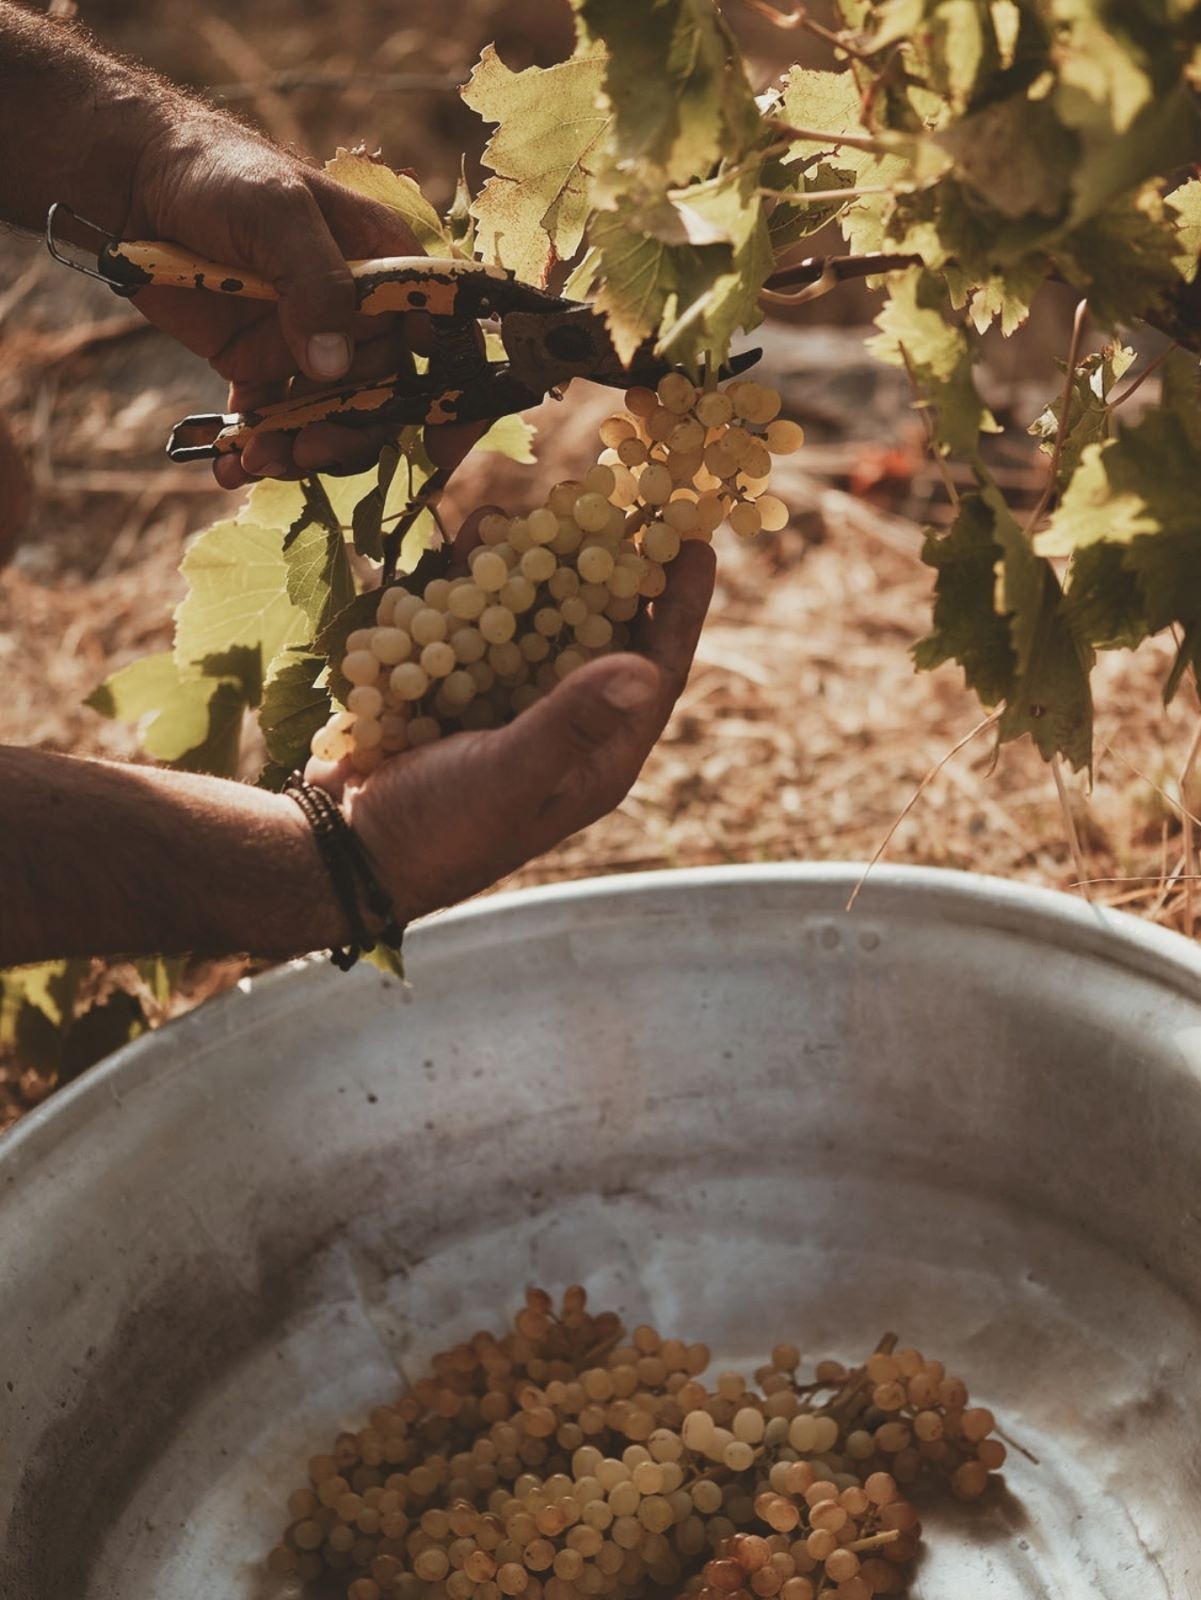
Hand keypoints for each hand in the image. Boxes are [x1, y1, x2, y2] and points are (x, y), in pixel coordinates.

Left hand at [123, 116, 477, 486]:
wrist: (132, 181)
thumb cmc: (218, 174)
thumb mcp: (276, 213)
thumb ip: (315, 284)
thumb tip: (335, 368)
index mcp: (384, 267)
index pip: (441, 337)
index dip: (453, 396)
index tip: (440, 449)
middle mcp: (357, 313)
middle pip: (384, 396)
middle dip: (352, 434)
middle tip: (308, 451)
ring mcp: (309, 344)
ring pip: (330, 419)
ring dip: (302, 450)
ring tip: (258, 459)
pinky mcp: (260, 366)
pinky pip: (271, 422)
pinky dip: (252, 449)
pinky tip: (228, 466)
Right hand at [305, 543, 715, 923]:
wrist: (342, 853)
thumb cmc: (439, 831)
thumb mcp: (510, 775)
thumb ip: (569, 722)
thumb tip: (645, 666)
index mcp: (595, 757)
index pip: (657, 673)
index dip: (680, 608)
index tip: (697, 543)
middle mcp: (558, 724)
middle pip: (599, 632)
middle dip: (605, 568)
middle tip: (615, 504)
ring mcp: (503, 703)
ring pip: (535, 617)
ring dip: (534, 565)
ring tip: (534, 513)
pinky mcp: (450, 686)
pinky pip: (475, 620)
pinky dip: (472, 581)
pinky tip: (467, 540)